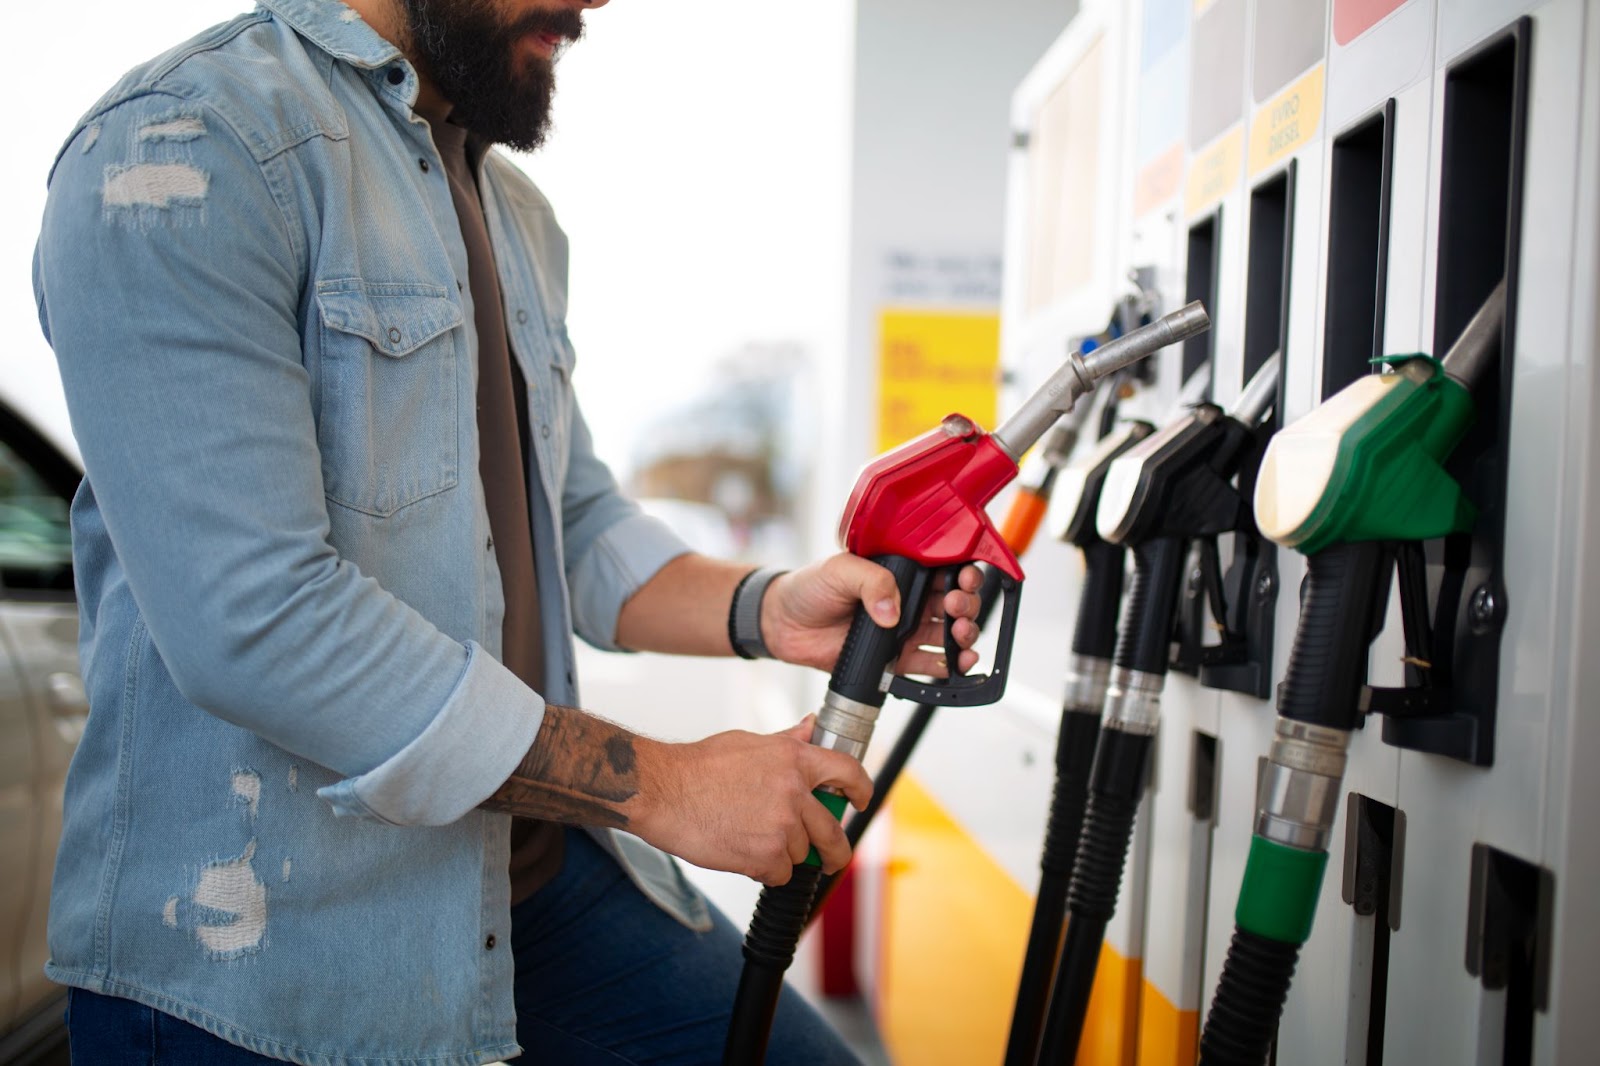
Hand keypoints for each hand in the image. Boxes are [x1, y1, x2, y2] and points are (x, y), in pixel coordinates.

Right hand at [631, 716, 872, 883]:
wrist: (663, 791)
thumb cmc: (698, 767)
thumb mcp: (749, 742)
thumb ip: (788, 741)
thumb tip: (812, 726)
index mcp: (794, 759)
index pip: (847, 773)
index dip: (861, 790)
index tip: (860, 801)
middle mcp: (794, 792)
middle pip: (833, 831)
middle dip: (835, 850)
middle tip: (830, 857)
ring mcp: (782, 826)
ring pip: (801, 854)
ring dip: (783, 854)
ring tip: (751, 837)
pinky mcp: (765, 856)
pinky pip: (780, 874)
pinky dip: (764, 870)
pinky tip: (742, 852)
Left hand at [759, 553, 982, 674]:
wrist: (784, 623)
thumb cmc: (810, 587)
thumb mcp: (841, 570)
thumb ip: (871, 581)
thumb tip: (892, 612)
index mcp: (902, 572)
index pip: (945, 569)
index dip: (964, 572)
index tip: (966, 577)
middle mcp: (910, 601)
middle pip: (955, 603)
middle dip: (967, 605)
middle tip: (956, 607)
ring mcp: (905, 631)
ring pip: (950, 635)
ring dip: (965, 636)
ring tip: (960, 636)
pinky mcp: (896, 660)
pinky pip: (931, 665)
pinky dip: (951, 666)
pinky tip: (958, 664)